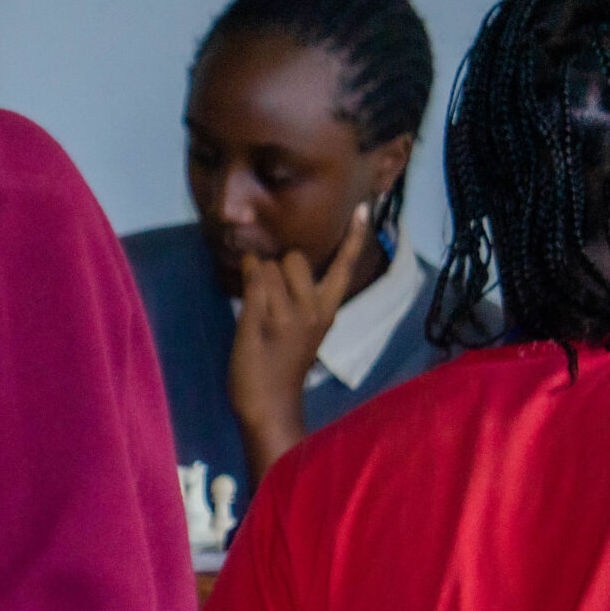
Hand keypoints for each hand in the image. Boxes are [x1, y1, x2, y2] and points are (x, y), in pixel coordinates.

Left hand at [229, 204, 369, 477]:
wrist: (269, 404)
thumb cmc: (281, 367)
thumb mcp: (303, 331)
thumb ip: (300, 298)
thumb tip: (279, 263)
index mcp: (328, 310)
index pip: (344, 266)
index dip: (354, 236)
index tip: (364, 206)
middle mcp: (314, 308)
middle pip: (294, 256)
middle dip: (276, 265)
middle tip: (268, 298)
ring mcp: (289, 313)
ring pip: (268, 265)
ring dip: (256, 277)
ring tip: (257, 311)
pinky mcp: (263, 318)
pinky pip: (252, 278)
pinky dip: (245, 278)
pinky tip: (246, 300)